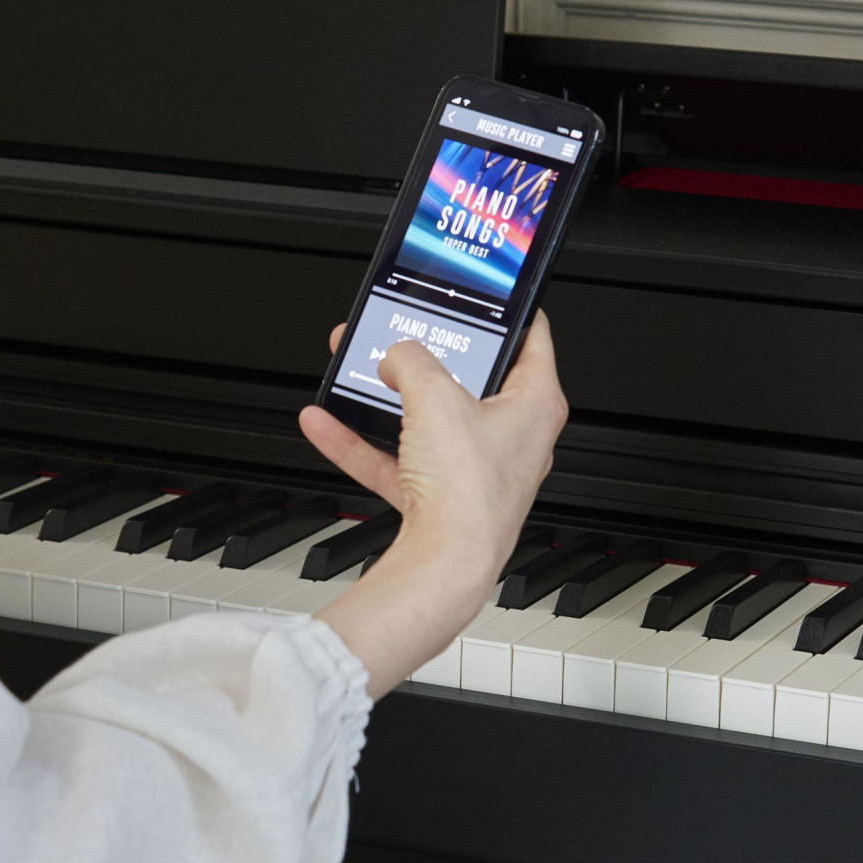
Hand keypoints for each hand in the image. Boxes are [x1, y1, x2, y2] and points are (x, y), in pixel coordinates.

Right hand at [298, 313, 568, 696]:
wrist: (446, 567)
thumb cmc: (468, 493)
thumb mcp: (435, 397)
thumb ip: (411, 361)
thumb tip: (396, 356)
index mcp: (535, 404)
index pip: (531, 337)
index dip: (505, 310)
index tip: (482, 295)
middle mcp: (513, 437)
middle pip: (468, 379)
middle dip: (424, 355)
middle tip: (398, 334)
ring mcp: (476, 469)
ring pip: (427, 420)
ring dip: (385, 397)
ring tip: (354, 371)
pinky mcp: (442, 498)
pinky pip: (398, 460)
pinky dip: (363, 443)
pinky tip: (327, 424)